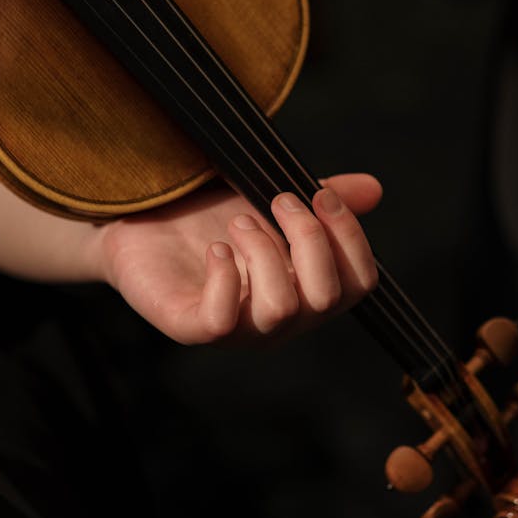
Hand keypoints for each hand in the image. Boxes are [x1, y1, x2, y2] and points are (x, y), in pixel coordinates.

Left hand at [95, 174, 381, 345]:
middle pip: (327, 297)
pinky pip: (223, 322)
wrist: (142, 220)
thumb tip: (374, 189)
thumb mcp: (271, 200)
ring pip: (281, 310)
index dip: (349, 238)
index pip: (359, 283)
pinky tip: (215, 249)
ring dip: (266, 253)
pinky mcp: (193, 327)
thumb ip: (322, 199)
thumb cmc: (210, 217)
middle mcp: (282, 318)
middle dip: (309, 239)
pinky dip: (224, 280)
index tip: (320, 194)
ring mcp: (239, 329)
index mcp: (308, 290)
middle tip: (277, 199)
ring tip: (239, 222)